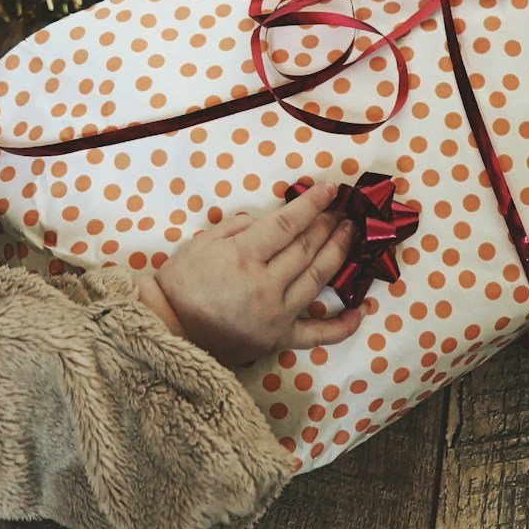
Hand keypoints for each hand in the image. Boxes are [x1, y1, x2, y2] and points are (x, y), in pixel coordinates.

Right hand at [135, 180, 362, 366]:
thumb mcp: (202, 241)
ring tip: (351, 235)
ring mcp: (275, 315)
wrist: (167, 328)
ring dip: (339, 253)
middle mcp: (264, 286)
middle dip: (327, 224)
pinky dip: (342, 324)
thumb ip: (239, 226)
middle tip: (343, 209)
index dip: (311, 204)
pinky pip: (318, 335)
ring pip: (317, 279)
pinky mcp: (278, 340)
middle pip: (306, 249)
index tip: (330, 189)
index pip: (287, 224)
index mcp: (243, 258)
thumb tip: (271, 219)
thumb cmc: (181, 281)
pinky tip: (362, 308)